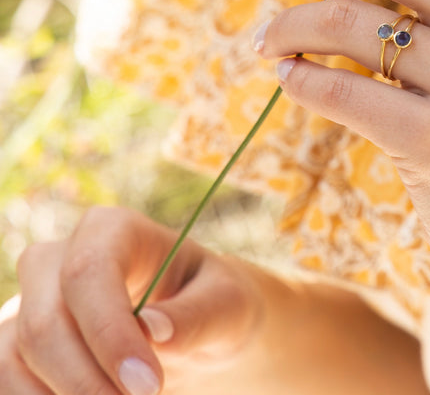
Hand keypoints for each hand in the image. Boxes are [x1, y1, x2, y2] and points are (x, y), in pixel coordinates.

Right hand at [0, 207, 268, 394]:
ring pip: (15, 359)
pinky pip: (5, 383)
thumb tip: (154, 329)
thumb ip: (198, 314)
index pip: (88, 271)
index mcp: (114, 230)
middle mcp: (60, 257)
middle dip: (86, 381)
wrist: (199, 327)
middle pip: (43, 322)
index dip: (108, 332)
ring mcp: (30, 301)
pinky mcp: (16, 345)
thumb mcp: (228, 304)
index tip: (147, 385)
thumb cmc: (215, 304)